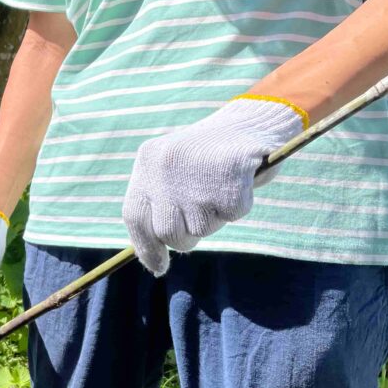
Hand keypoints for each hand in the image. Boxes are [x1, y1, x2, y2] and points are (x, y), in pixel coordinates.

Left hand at [122, 97, 305, 276]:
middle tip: (204, 216)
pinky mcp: (228, 177)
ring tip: (221, 189)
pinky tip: (240, 182)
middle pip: (168, 232)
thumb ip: (160, 202)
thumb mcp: (174, 169)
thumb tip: (154, 258)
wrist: (253, 120)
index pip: (135, 217)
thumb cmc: (211, 155)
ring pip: (202, 229)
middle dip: (187, 237)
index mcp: (148, 160)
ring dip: (215, 218)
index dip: (146, 248)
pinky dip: (239, 206)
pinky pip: (232, 215)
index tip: (160, 267)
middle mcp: (165, 166)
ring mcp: (196, 172)